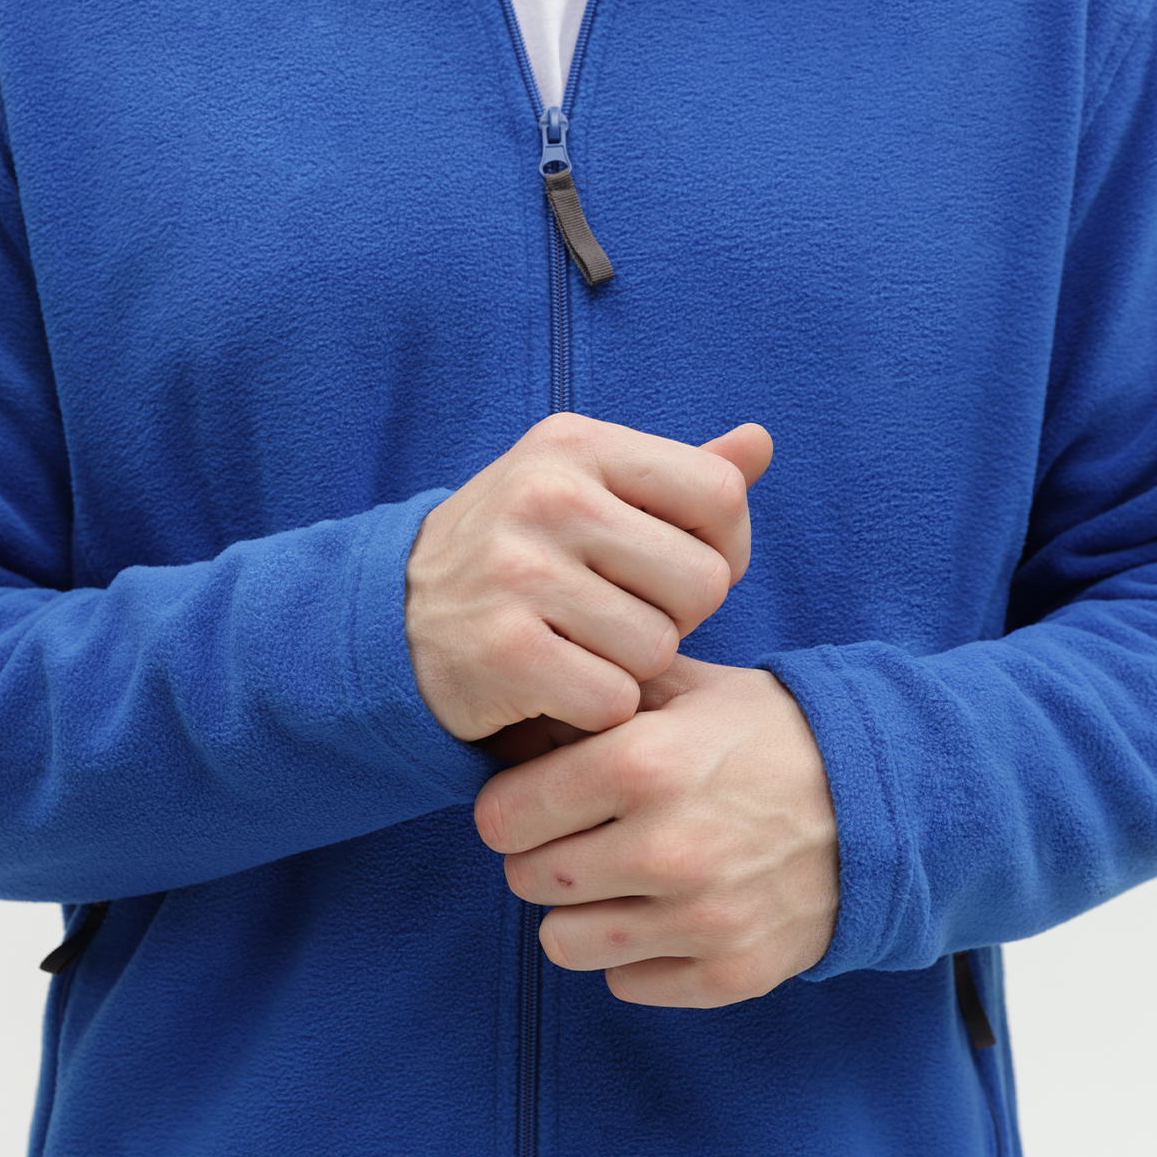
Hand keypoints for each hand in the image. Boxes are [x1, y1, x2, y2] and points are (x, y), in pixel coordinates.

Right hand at [404, 414, 770, 741]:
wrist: (394, 619)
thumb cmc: (519, 556)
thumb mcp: (584, 490)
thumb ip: (676, 477)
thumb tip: (761, 445)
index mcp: (576, 445)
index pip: (719, 496)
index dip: (724, 550)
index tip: (678, 575)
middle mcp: (546, 495)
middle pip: (701, 582)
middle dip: (676, 619)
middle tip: (620, 621)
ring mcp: (518, 572)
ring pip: (658, 648)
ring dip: (632, 669)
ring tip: (582, 651)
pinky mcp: (502, 651)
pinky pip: (613, 701)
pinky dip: (596, 711)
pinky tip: (557, 688)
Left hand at [473, 656, 839, 1007]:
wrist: (888, 799)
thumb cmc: (774, 735)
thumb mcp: (689, 687)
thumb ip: (599, 696)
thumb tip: (516, 717)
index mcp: (641, 764)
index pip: (502, 817)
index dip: (510, 807)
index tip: (534, 802)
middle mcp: (664, 848)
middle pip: (528, 880)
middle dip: (541, 856)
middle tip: (580, 838)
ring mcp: (700, 919)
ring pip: (564, 943)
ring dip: (579, 914)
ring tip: (619, 881)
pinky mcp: (731, 972)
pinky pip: (626, 983)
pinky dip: (635, 956)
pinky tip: (668, 914)